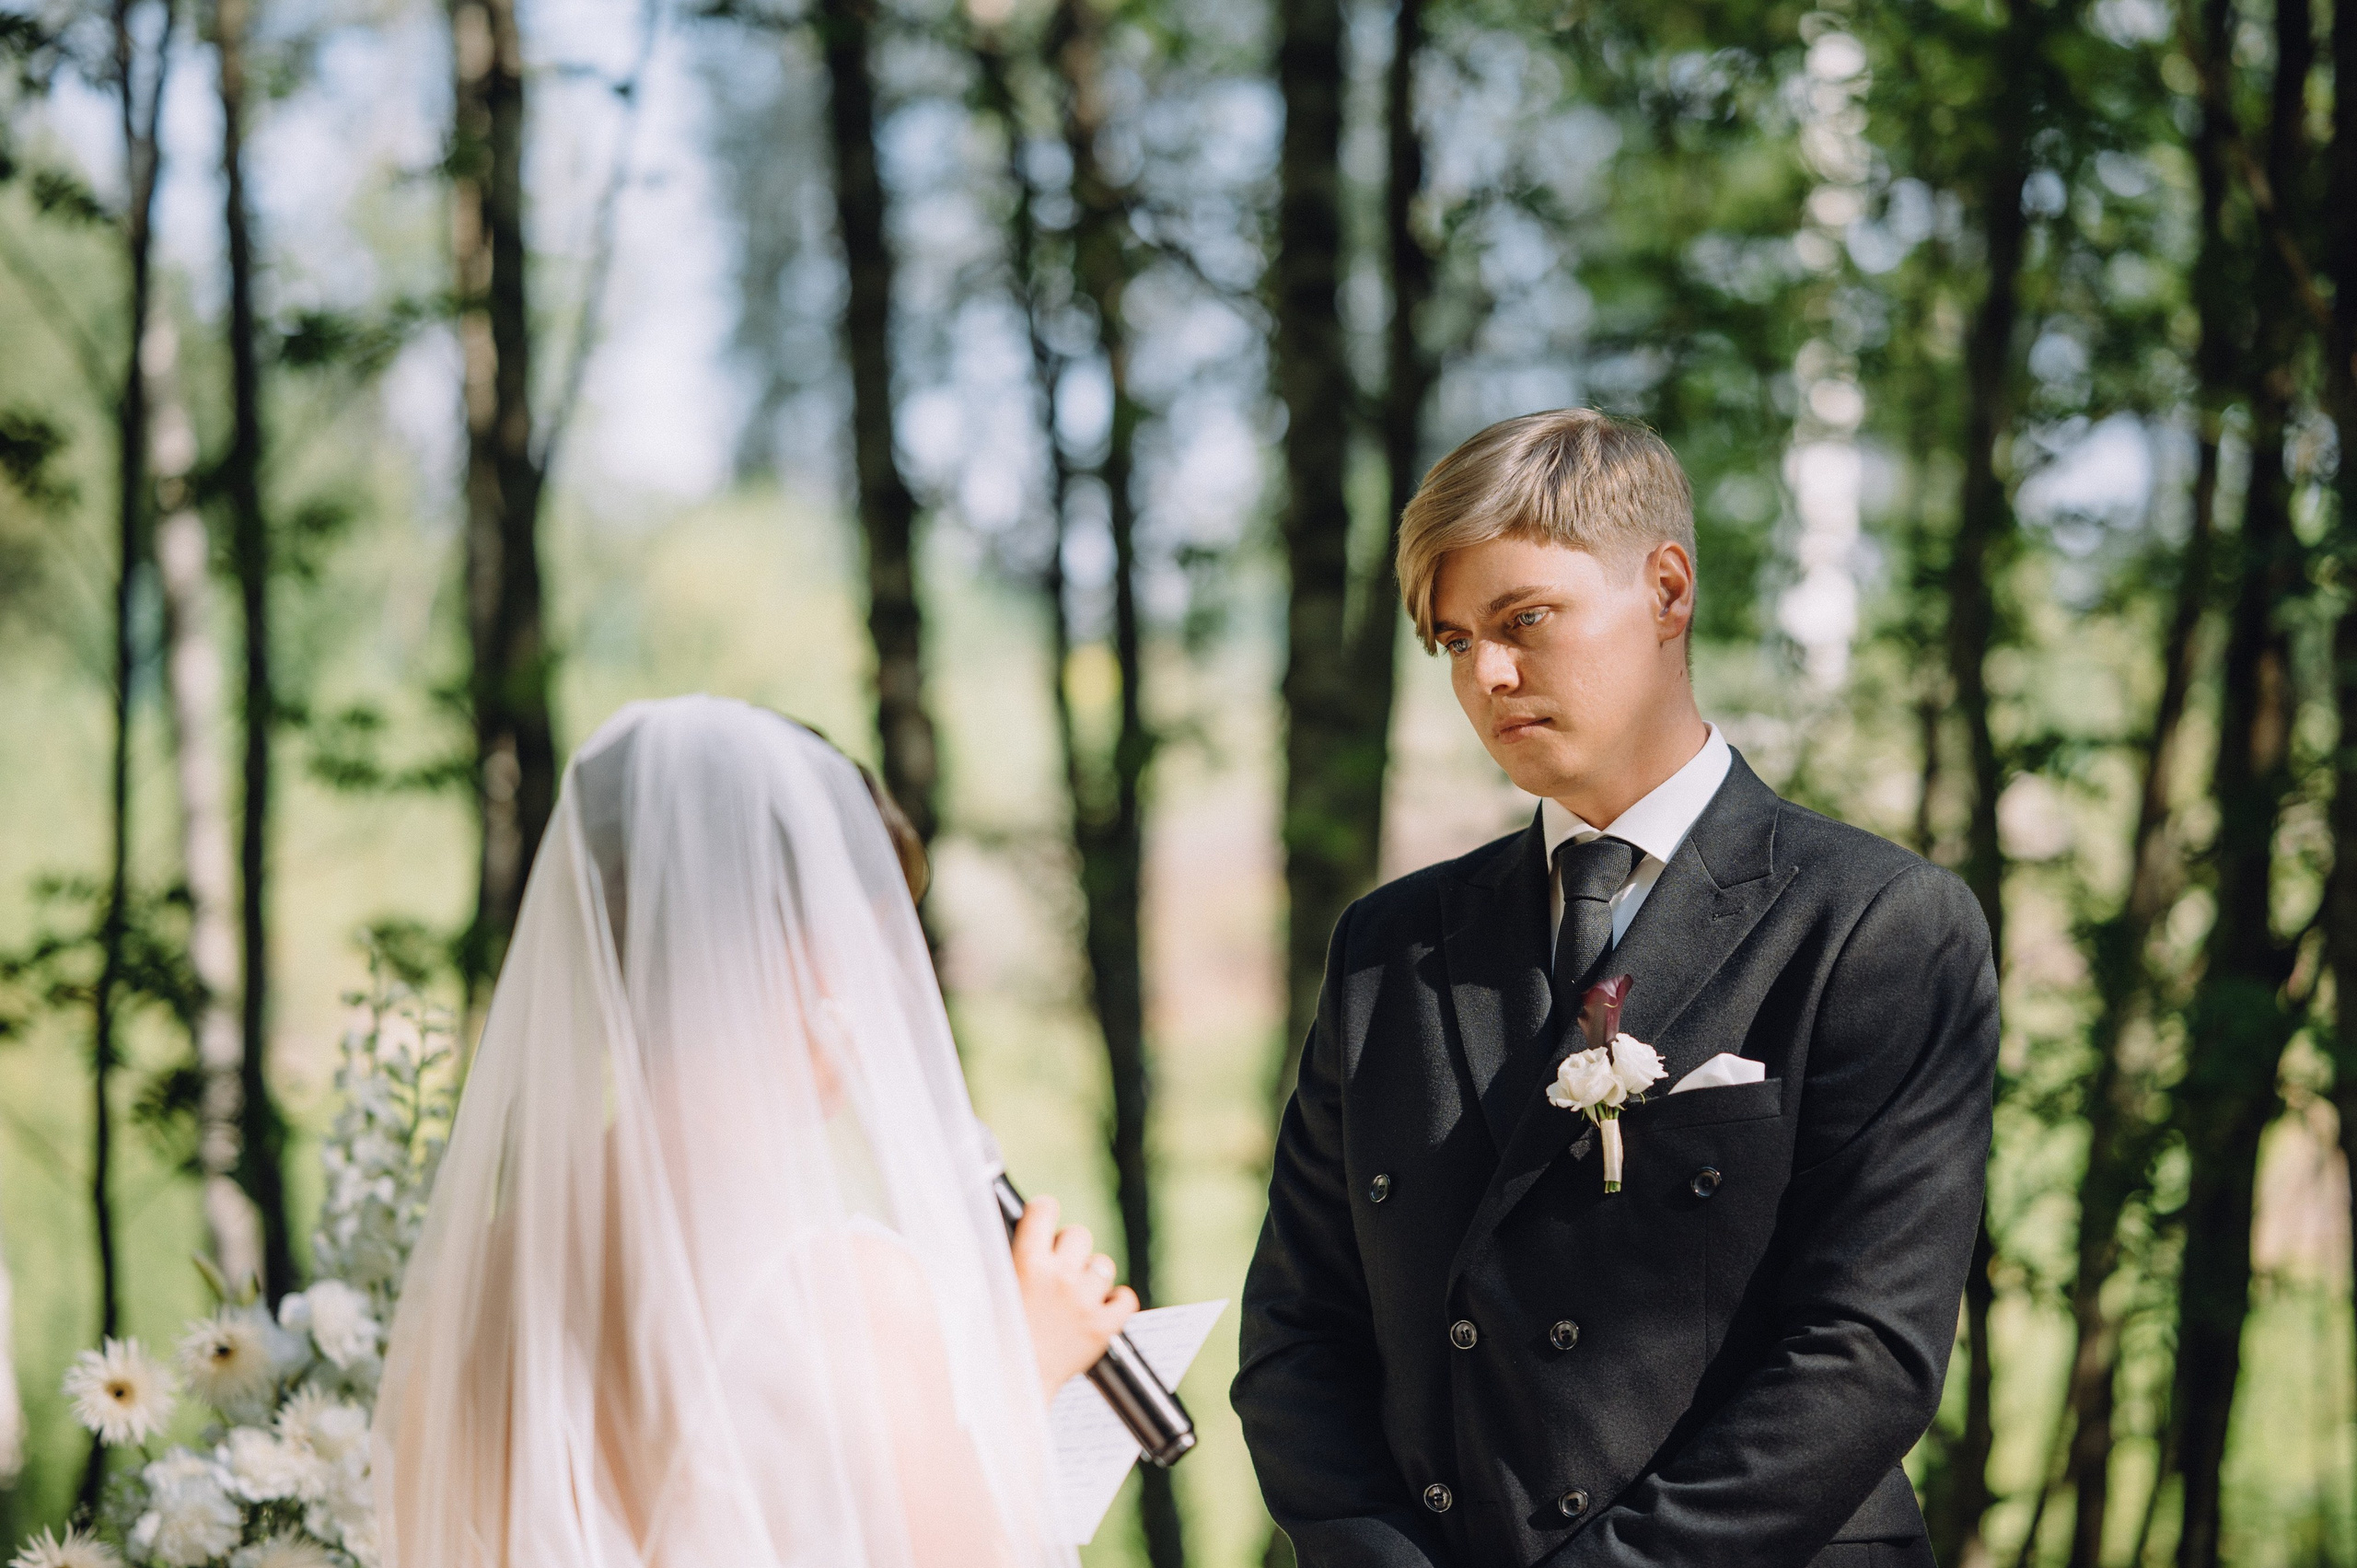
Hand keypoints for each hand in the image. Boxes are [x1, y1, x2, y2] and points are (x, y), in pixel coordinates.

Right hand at [1011, 1194, 1138, 1398]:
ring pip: (1103, 1265)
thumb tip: (1022, 1226)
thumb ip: (1010, 1256)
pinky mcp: (1104, 1327)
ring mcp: (1084, 1302)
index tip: (1042, 1222)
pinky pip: (1126, 1298)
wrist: (1012, 1385)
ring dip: (1090, 1277)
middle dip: (1069, 1249)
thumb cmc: (996, 1335)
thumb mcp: (992, 1288)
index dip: (1044, 1213)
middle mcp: (1059, 1277)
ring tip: (1073, 1296)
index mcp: (1027, 1262)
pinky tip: (1098, 1309)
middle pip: (1079, 1234)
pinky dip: (1116, 1303)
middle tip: (1056, 1271)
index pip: (1045, 1209)